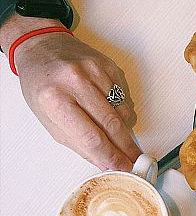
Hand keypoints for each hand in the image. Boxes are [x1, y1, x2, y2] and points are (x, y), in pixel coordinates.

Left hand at [13, 29, 140, 170]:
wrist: (42, 48)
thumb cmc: (42, 85)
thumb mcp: (49, 121)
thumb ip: (79, 144)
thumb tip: (105, 162)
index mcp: (54, 100)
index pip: (91, 138)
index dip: (111, 157)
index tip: (122, 167)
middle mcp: (75, 82)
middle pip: (112, 125)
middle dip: (126, 148)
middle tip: (134, 160)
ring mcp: (93, 71)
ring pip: (122, 112)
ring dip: (121, 128)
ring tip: (111, 129)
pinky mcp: (107, 65)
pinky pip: (124, 97)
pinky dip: (120, 109)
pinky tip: (106, 107)